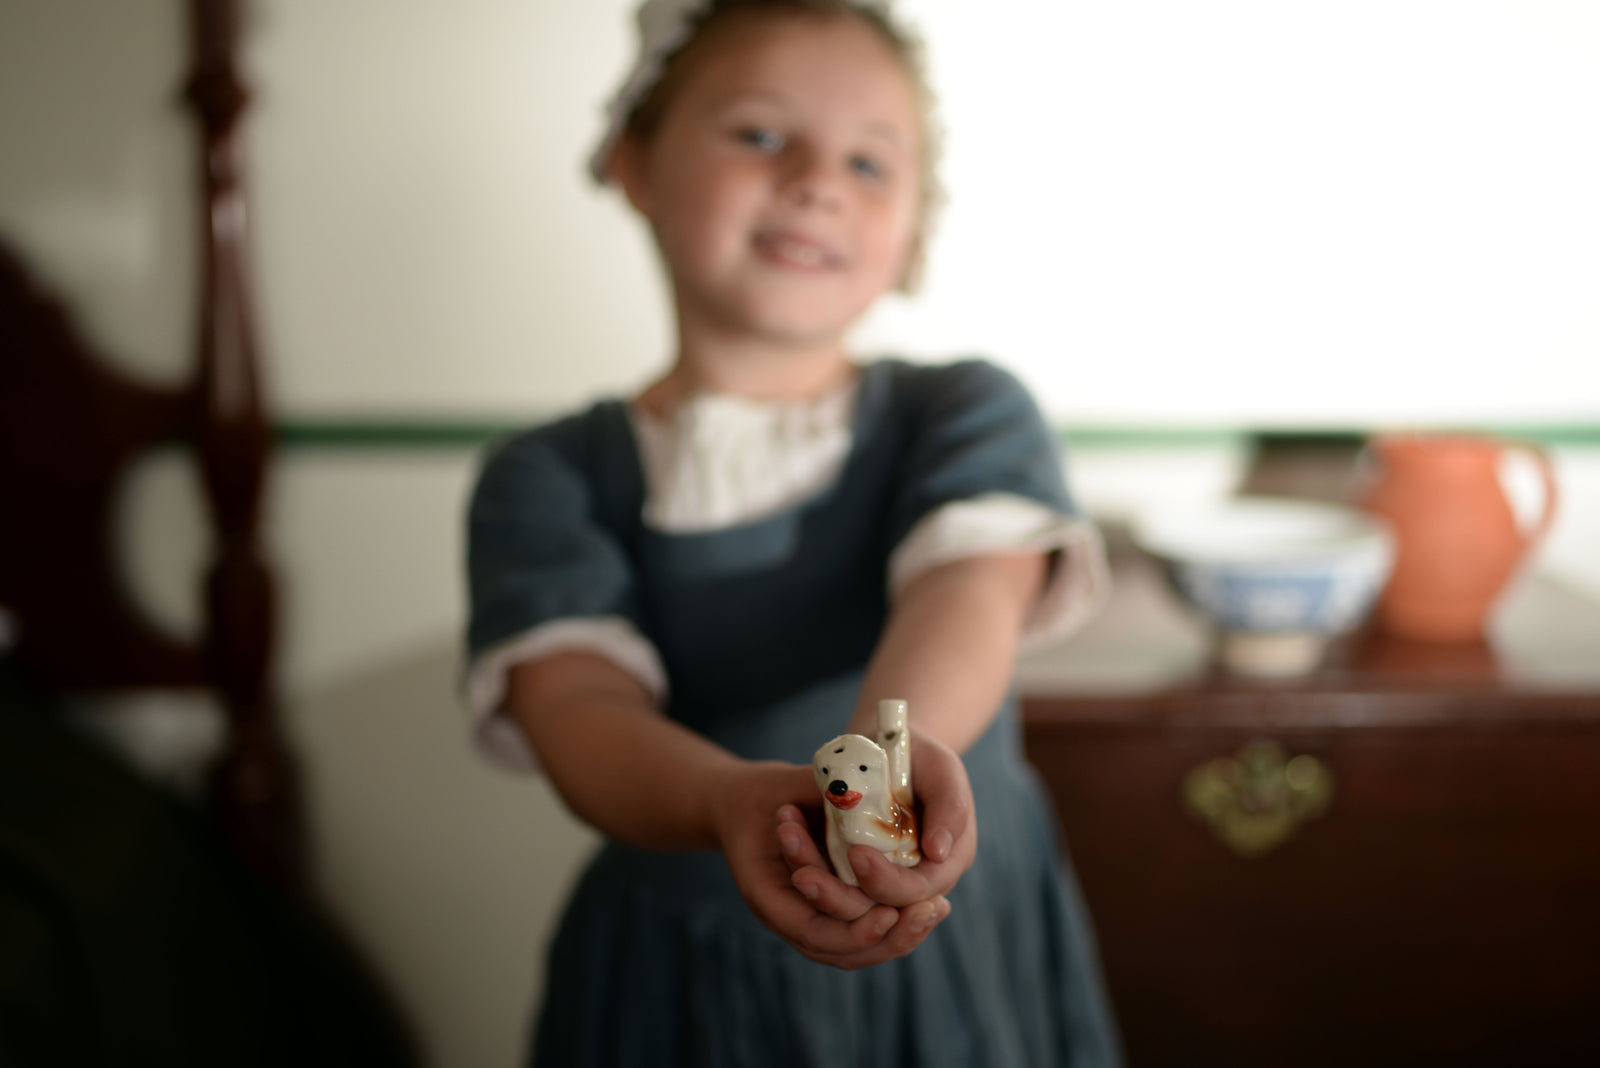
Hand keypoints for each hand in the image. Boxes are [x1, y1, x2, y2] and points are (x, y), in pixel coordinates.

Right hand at [714, 760, 947, 969]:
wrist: (746, 805)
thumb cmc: (766, 793)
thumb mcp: (788, 790)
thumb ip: (824, 800)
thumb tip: (863, 797)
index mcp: (765, 893)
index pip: (815, 933)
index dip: (856, 928)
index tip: (891, 910)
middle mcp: (785, 917)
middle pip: (842, 953)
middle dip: (889, 938)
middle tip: (928, 910)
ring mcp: (805, 920)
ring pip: (855, 952)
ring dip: (898, 938)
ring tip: (935, 912)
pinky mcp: (825, 915)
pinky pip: (859, 937)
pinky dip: (893, 929)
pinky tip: (926, 910)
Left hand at [781, 732, 974, 911]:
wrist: (889, 749)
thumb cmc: (921, 757)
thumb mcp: (942, 769)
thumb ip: (950, 806)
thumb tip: (938, 852)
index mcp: (946, 862)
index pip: (919, 891)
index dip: (887, 881)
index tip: (857, 854)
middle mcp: (916, 879)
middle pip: (881, 908)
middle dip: (844, 897)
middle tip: (808, 876)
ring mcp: (883, 878)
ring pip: (853, 907)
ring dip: (822, 895)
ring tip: (796, 875)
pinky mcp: (854, 871)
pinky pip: (834, 886)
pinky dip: (812, 875)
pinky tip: (791, 857)